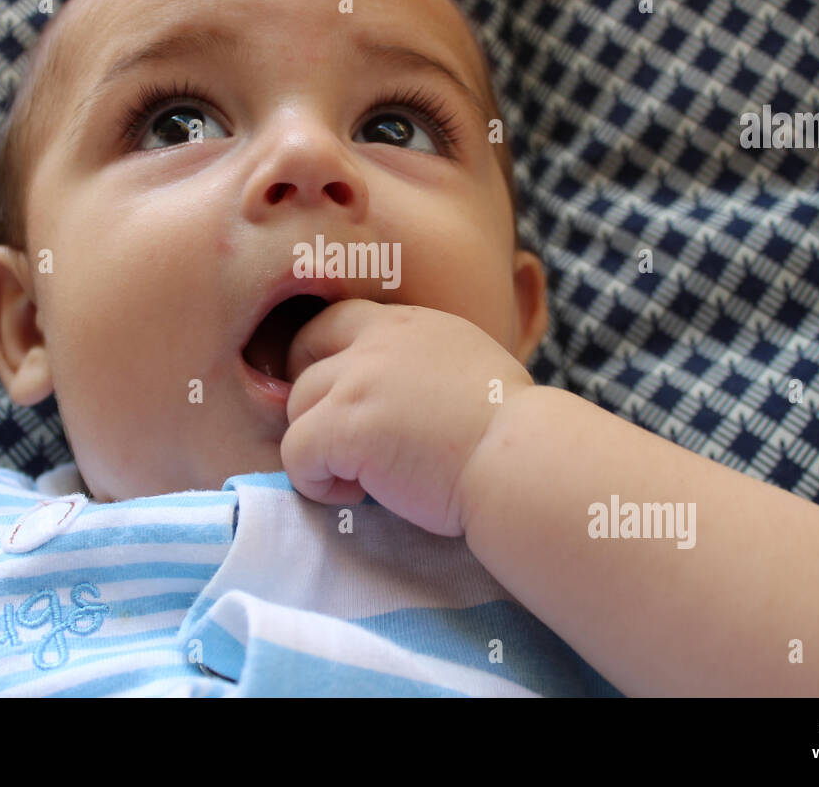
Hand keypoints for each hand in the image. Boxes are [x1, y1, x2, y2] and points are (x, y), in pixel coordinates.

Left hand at [281, 299, 533, 536]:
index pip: (331, 322)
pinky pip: (296, 453)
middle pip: (305, 368)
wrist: (523, 461)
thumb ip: (419, 365)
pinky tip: (356, 495)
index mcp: (408, 324)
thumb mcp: (466, 366)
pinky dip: (315, 482)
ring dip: (318, 448)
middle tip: (345, 447)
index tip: (339, 403)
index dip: (319, 362)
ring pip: (295, 412)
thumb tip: (393, 395)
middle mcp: (377, 342)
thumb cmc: (509, 433)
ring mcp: (358, 382)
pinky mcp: (345, 427)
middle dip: (315, 410)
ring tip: (361, 478)